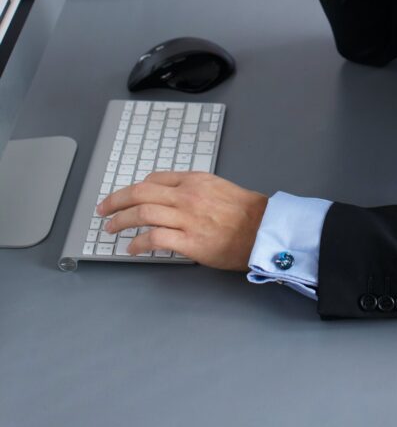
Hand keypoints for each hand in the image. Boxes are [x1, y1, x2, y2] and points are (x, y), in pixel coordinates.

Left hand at [97, 172, 267, 269]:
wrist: (264, 229)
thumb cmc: (245, 211)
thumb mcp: (217, 187)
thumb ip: (193, 189)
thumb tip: (168, 195)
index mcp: (194, 180)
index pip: (154, 179)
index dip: (133, 189)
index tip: (123, 197)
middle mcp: (187, 196)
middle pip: (141, 192)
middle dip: (116, 200)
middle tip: (103, 210)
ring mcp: (187, 218)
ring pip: (143, 213)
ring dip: (121, 220)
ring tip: (111, 228)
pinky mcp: (190, 241)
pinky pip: (155, 238)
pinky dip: (138, 242)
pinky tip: (132, 248)